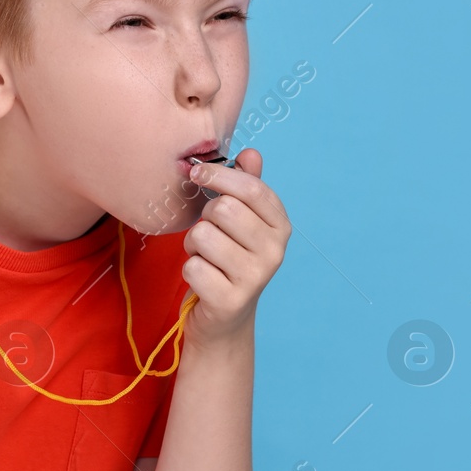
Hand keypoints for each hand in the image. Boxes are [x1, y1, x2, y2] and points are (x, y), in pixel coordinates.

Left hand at [180, 148, 290, 347]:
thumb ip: (245, 186)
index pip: (251, 188)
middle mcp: (275, 252)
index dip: (219, 176)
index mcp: (281, 227)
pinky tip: (204, 279)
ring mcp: (255, 278)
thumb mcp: (241, 221)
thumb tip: (251, 153)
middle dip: (205, 218)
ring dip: (194, 245)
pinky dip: (190, 270)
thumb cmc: (229, 258)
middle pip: (223, 209)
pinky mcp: (230, 300)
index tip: (197, 174)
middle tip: (209, 233)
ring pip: (203, 236)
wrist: (225, 318)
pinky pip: (192, 266)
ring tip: (206, 257)